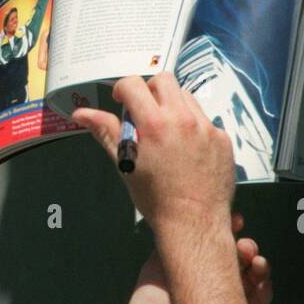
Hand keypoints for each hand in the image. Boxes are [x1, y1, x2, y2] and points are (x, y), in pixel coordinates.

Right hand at [73, 71, 234, 232]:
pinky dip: (193, 126)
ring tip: (167, 132)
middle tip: (145, 111)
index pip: (134, 84)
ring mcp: (207, 128)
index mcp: (154, 124)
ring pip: (187, 97)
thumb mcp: (125, 163)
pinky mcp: (223, 139)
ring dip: (173, 106)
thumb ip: (105, 131)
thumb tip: (81, 113)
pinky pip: (206, 120)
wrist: (193, 223)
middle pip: (164, 80)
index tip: (122, 102)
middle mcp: (183, 119)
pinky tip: (187, 149)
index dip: (123, 89)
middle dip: (150, 90)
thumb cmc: (155, 198)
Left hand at [118, 221, 272, 303]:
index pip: (221, 244)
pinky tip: (261, 281)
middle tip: (243, 245)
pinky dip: (264, 291)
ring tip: (255, 260)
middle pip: (241, 259)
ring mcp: (225, 301)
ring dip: (259, 266)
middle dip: (246, 247)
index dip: (231, 231)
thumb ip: (171, 244)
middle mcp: (215, 281)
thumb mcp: (156, 266)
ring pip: (253, 278)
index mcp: (199, 266)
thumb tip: (182, 217)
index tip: (235, 220)